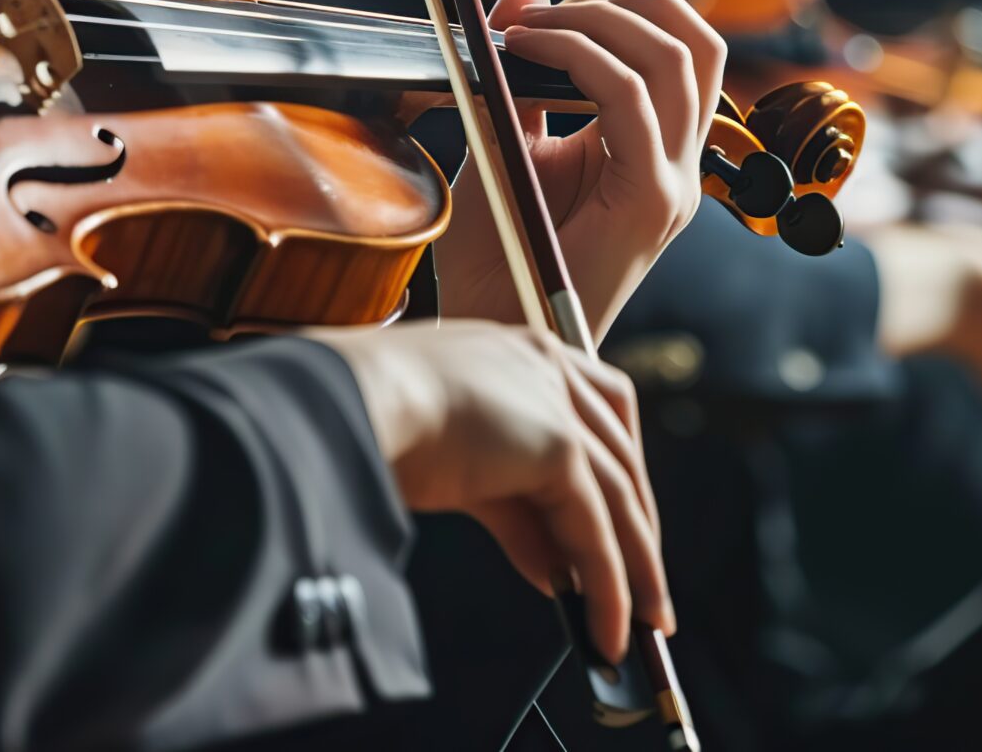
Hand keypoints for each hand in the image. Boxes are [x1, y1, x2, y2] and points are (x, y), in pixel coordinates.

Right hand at [314, 321, 670, 662]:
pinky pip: (597, 529)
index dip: (613, 475)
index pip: (593, 413)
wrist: (334, 408)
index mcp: (517, 353)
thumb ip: (513, 512)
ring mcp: (554, 400)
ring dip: (638, 569)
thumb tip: (557, 573)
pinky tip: (608, 628)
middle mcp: (546, 365)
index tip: (620, 530)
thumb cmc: (368, 429)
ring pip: (619, 497)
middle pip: (620, 455)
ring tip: (643, 627)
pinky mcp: (556, 445)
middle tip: (647, 591)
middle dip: (638, 530)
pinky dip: (611, 585)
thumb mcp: (457, 473)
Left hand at [437, 0, 723, 336]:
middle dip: (623, 4)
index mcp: (658, 149)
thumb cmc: (499, 243)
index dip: (621, 9)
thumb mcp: (508, 135)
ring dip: (601, 22)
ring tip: (534, 30)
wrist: (492, 322)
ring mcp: (673, 183)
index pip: (682, 48)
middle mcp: (680, 164)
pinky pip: (634, 102)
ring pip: (678, 59)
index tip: (542, 16)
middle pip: (697, 41)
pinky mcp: (650, 203)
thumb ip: (525, 71)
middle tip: (546, 17)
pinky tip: (527, 53)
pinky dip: (580, 59)